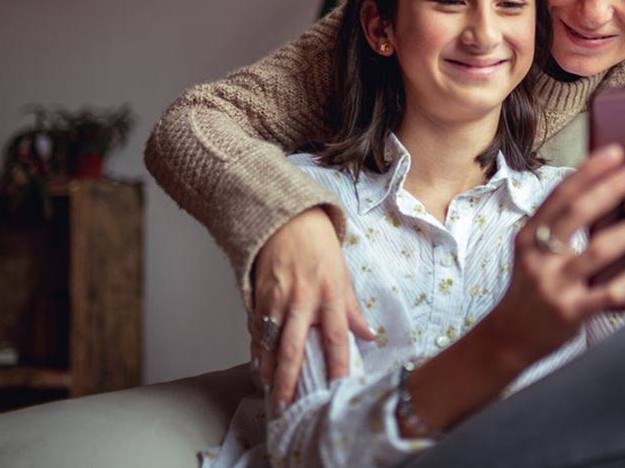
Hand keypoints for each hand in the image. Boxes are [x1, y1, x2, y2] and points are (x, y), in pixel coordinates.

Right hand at [251, 206, 373, 407]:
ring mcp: (277, 299)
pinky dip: (257, 350)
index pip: (336, 337)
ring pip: (269, 343)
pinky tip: (258, 366)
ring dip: (268, 371)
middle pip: (293, 349)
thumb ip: (352, 308)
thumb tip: (368, 335)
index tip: (336, 389)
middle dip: (288, 381)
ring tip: (269, 393)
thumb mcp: (343, 273)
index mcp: (329, 294)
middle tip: (285, 406)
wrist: (286, 218)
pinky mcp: (258, 295)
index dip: (337, 365)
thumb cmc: (319, 245)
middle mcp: (302, 299)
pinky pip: (256, 329)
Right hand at [481, 145, 624, 367]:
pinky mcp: (571, 314)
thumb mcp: (533, 250)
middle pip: (578, 213)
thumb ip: (558, 222)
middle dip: (613, 187)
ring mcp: (554, 286)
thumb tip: (597, 182)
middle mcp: (538, 257)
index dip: (588, 171)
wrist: (510, 338)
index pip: (560, 194)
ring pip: (597, 252)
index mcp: (529, 236)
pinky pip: (608, 293)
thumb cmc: (532, 286)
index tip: (616, 151)